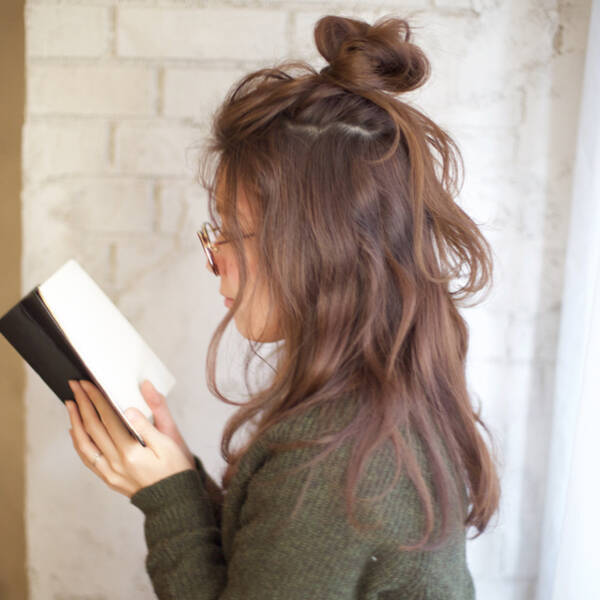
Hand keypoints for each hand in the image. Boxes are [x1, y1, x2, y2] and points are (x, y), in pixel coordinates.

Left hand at [65, 379, 194, 498]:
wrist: (175, 501)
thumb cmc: (176, 469)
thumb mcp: (169, 442)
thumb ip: (149, 422)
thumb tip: (130, 406)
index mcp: (131, 453)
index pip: (108, 419)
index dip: (96, 399)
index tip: (88, 384)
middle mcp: (116, 464)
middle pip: (92, 429)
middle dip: (82, 404)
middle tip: (75, 386)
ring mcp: (110, 473)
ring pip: (84, 445)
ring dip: (75, 422)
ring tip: (71, 404)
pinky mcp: (110, 479)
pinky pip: (88, 459)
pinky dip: (79, 443)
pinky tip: (76, 431)